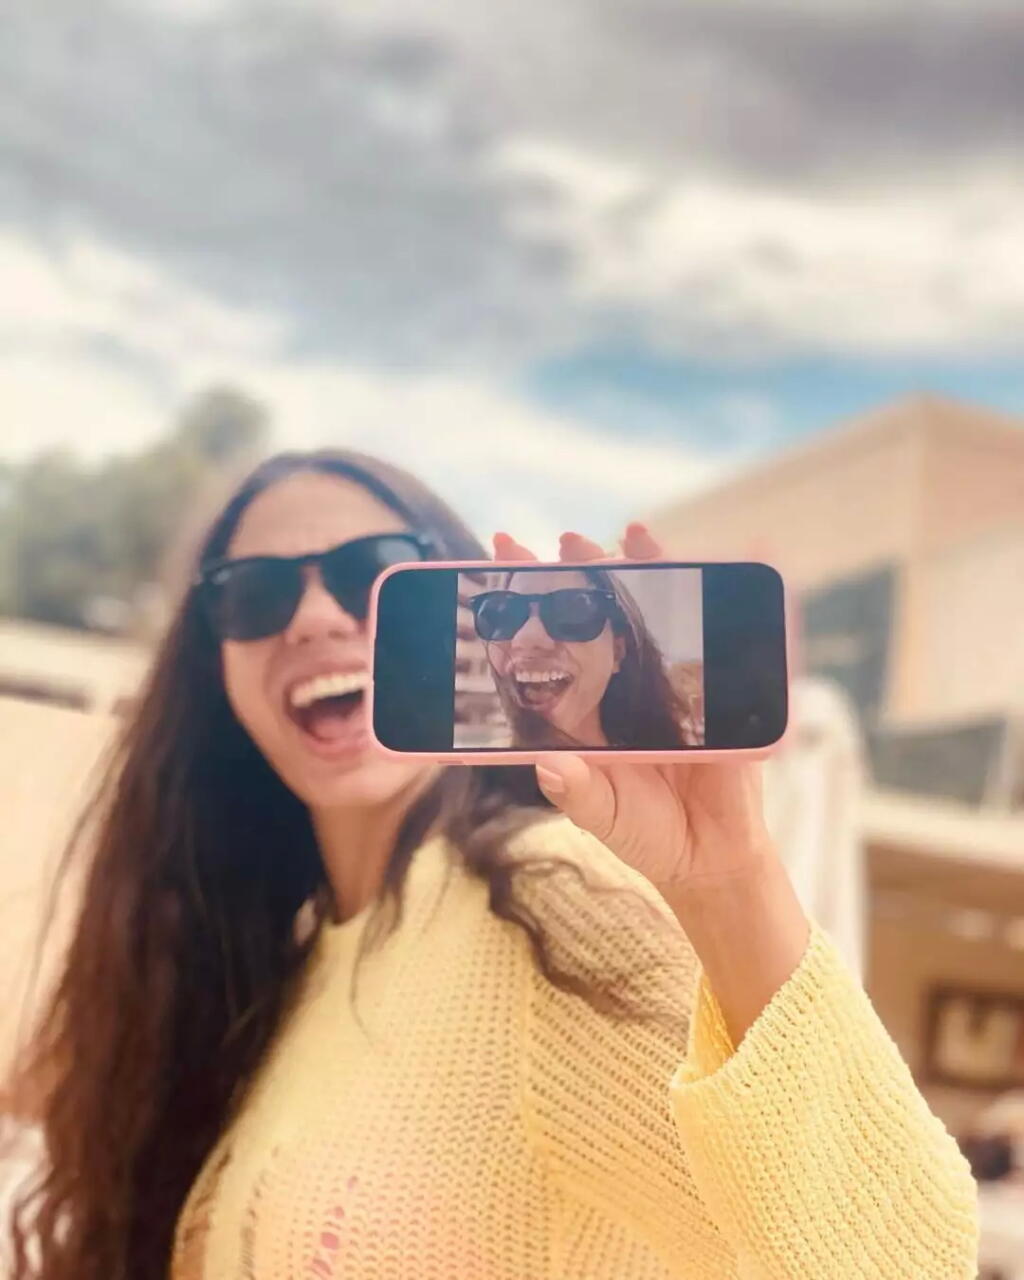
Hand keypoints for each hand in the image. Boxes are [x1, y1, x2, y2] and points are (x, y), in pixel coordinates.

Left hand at [492, 524, 777, 891]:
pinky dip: (711, 600)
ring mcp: (669, 685)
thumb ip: (578, 792)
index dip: (530, 603)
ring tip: (629, 536)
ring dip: (644, 572)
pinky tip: (710, 566)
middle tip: (566, 540)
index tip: (502, 555)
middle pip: (601, 618)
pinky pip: (710, 641)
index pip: (552, 643)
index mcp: (587, 707)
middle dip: (584, 575)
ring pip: (652, 617)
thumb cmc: (645, 833)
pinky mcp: (713, 693)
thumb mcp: (604, 815)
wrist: (708, 858)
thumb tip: (550, 766)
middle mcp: (623, 688)